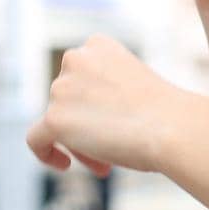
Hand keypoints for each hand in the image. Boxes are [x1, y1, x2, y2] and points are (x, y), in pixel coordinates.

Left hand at [25, 34, 182, 175]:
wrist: (172, 127)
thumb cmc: (165, 112)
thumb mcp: (133, 86)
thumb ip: (103, 91)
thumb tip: (82, 118)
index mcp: (98, 44)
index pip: (80, 76)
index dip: (93, 102)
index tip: (115, 120)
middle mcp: (75, 58)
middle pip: (66, 100)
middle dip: (86, 125)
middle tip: (112, 150)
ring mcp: (61, 87)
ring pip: (58, 122)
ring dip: (80, 143)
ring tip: (107, 162)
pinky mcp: (54, 117)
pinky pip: (36, 139)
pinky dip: (45, 153)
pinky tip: (65, 165)